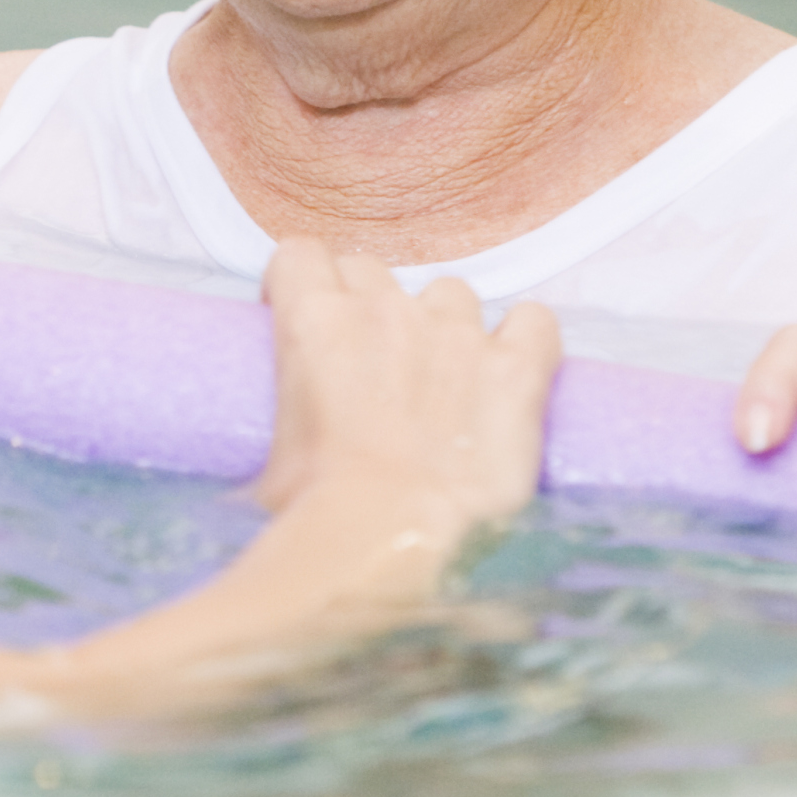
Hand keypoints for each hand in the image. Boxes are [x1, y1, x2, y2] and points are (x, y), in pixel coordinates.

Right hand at [254, 240, 559, 561]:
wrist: (390, 542)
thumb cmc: (313, 515)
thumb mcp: (264, 464)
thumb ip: (275, 429)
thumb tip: (266, 470)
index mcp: (313, 321)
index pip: (300, 255)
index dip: (300, 284)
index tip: (304, 318)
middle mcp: (385, 310)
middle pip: (371, 271)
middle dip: (366, 308)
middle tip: (369, 367)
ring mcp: (457, 333)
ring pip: (449, 292)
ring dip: (441, 325)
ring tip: (442, 380)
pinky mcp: (517, 367)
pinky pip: (533, 321)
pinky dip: (524, 338)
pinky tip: (511, 371)